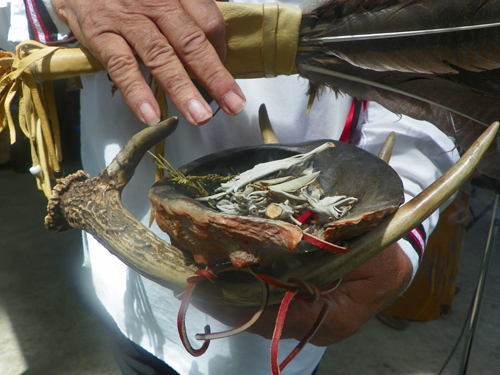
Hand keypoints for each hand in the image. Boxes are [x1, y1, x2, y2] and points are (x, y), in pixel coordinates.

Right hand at [51, 0, 245, 124]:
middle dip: (215, 77)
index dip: (221, 51)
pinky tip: (150, 115)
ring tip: (200, 117)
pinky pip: (121, 64)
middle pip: (191, 41)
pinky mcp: (101, 32)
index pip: (209, 21)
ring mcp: (127, 18)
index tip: (225, 78)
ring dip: (182, 89)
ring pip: (160, 55)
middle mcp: (156, 3)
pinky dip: (136, 91)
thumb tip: (214, 56)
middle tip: (233, 106)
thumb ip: (186, 20)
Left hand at [196, 243, 412, 345]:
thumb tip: (281, 246)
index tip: (212, 288)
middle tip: (192, 285)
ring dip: (230, 300)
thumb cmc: (382, 253)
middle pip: (264, 321)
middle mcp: (316, 327)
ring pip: (261, 317)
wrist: (395, 262)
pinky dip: (243, 294)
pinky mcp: (301, 310)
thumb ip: (327, 250)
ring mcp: (307, 321)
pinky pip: (267, 307)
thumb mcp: (362, 248)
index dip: (244, 303)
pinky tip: (220, 281)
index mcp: (335, 318)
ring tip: (196, 283)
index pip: (279, 317)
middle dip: (227, 304)